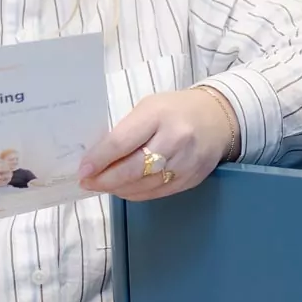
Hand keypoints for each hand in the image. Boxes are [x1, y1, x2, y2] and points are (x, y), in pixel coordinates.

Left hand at [77, 89, 233, 200]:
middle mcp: (175, 140)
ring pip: (143, 186)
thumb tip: (97, 159)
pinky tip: (123, 188)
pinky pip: (156, 193)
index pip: (122, 142)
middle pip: (132, 169)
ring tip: (102, 185)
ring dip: (117, 189)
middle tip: (87, 183)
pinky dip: (135, 193)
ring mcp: (185, 163)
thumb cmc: (175, 110)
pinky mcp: (191, 180)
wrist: (218, 119)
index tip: (82, 171)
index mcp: (158, 115)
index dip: (99, 160)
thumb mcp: (148, 108)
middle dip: (105, 180)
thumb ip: (125, 132)